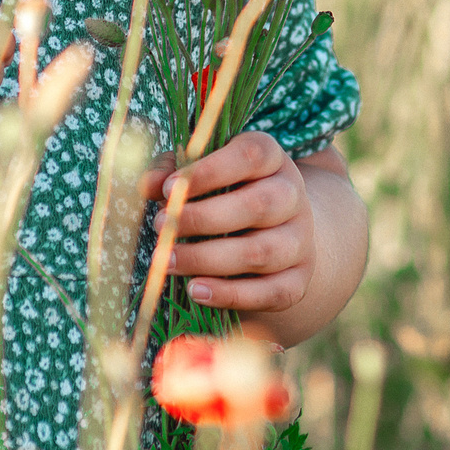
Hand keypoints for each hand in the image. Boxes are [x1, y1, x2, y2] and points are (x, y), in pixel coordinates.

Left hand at [141, 131, 314, 314]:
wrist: (276, 234)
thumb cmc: (226, 196)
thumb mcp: (201, 175)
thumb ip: (172, 174)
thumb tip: (149, 185)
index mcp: (271, 160)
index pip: (250, 155)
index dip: (209, 171)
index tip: (169, 188)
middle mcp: (292, 196)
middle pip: (258, 205)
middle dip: (202, 218)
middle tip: (161, 226)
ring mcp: (299, 240)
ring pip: (261, 252)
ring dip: (208, 259)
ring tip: (168, 262)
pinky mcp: (298, 279)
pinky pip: (272, 292)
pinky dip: (231, 294)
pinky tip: (196, 290)